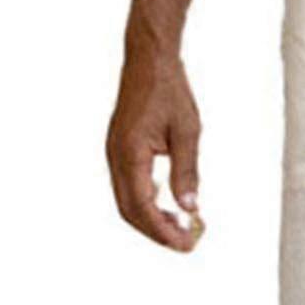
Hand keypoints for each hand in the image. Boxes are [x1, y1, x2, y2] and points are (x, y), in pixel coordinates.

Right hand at [106, 36, 203, 251]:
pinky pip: (127, 186)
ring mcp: (114, 154)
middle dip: (157, 232)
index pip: (142, 208)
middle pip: (130, 212)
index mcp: (129, 154)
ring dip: (151, 219)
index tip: (187, 244)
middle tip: (187, 243)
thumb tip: (190, 208)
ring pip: (126, 201)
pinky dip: (146, 203)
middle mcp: (115, 157)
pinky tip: (168, 205)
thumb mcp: (187, 131)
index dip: (163, 231)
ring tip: (180, 227)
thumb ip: (187, 171)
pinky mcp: (119, 150)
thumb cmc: (170, 91)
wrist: (148, 60)